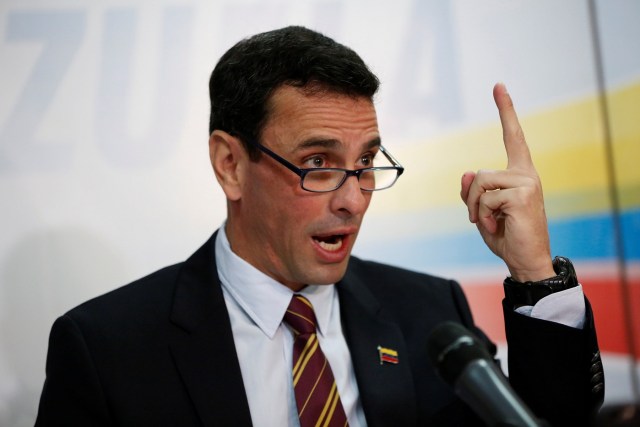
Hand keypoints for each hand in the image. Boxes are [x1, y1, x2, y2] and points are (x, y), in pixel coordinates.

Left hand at [460, 83, 554, 281]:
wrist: (525, 260)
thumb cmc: (507, 236)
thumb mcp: (483, 212)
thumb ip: (473, 192)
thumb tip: (466, 174)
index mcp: (519, 173)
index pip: (513, 137)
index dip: (506, 111)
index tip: (499, 86)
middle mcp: (526, 173)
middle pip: (479, 174)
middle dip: (472, 201)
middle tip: (481, 220)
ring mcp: (526, 182)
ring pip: (480, 184)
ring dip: (477, 208)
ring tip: (491, 223)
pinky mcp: (522, 193)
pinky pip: (486, 198)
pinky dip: (484, 216)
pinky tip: (498, 226)